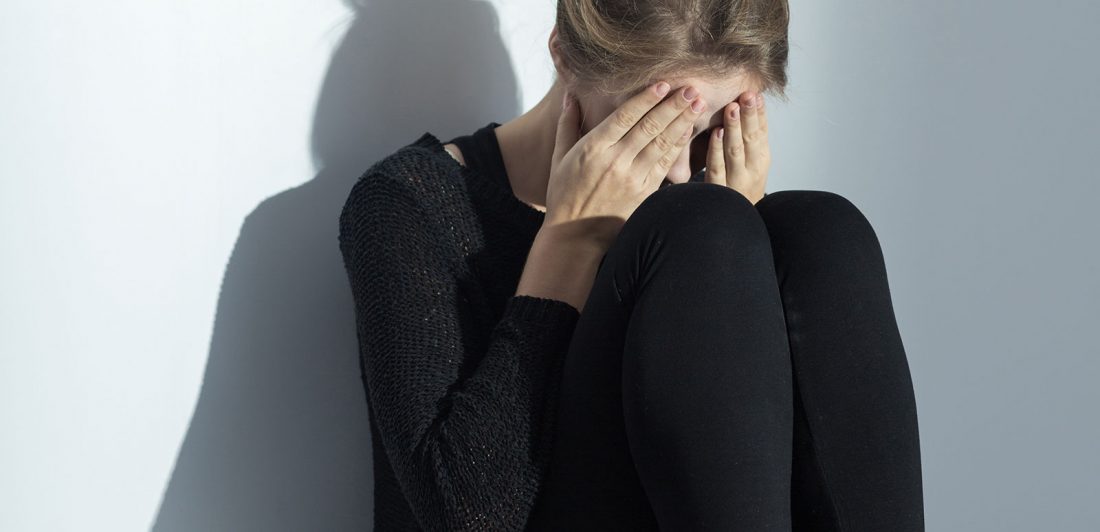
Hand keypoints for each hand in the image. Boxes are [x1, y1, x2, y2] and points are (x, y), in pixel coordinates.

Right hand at [544, 81, 702, 251]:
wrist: (576, 236)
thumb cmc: (565, 195)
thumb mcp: (559, 158)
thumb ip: (566, 124)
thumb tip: (569, 94)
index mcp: (592, 149)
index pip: (624, 117)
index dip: (646, 99)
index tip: (663, 83)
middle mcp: (614, 162)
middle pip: (649, 127)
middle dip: (672, 105)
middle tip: (691, 88)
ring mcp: (631, 178)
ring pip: (661, 143)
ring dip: (681, 121)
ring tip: (697, 103)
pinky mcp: (644, 193)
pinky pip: (665, 165)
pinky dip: (677, 146)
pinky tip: (688, 131)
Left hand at [702, 91, 769, 204]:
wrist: (738, 223)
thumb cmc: (743, 186)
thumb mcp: (754, 163)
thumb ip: (752, 138)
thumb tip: (752, 105)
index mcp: (761, 160)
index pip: (762, 133)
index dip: (759, 114)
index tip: (756, 94)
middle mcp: (751, 170)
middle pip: (751, 139)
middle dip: (749, 116)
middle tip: (747, 95)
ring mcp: (735, 180)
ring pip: (735, 150)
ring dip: (734, 128)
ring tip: (733, 108)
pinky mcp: (718, 190)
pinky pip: (717, 167)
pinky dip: (717, 150)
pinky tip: (715, 133)